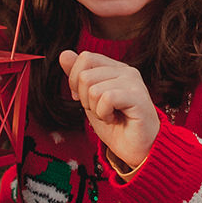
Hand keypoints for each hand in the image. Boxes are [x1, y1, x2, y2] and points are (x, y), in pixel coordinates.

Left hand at [59, 50, 160, 173]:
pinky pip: (106, 98)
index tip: (86, 99)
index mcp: (115, 68)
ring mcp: (134, 82)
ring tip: (110, 115)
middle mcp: (126, 71)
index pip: (85, 58)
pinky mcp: (138, 96)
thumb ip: (77, 76)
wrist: (136, 149)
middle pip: (85, 75)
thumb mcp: (89, 99)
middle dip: (85, 99)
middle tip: (101, 110)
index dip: (75, 80)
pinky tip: (115, 119)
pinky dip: (104, 114)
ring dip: (95, 109)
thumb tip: (64, 53)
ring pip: (93, 89)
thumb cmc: (116, 125)